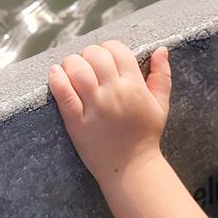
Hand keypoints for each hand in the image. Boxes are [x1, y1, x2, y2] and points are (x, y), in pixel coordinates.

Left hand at [48, 40, 171, 179]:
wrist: (131, 169)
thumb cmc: (145, 135)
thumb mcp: (161, 104)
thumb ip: (162, 75)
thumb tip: (161, 49)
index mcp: (134, 86)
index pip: (117, 50)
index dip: (108, 48)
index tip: (105, 58)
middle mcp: (114, 92)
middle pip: (95, 55)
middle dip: (89, 55)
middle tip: (88, 65)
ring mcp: (94, 106)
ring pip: (77, 69)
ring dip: (71, 63)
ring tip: (71, 69)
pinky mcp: (76, 121)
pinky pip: (63, 93)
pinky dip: (56, 79)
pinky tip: (55, 73)